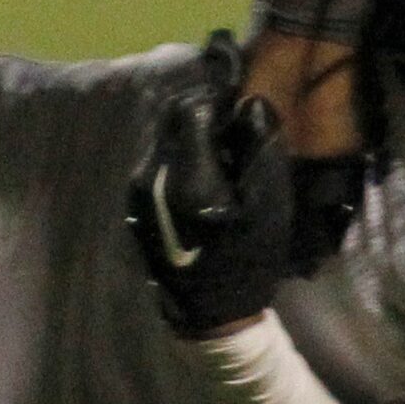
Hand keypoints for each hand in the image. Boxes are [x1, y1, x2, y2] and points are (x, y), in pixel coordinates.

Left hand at [127, 31, 294, 336]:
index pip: (192, 107)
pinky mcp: (135, 199)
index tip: (237, 88)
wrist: (212, 315)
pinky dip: (180, 148)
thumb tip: (248, 102)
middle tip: (235, 118)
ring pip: (163, 132)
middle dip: (204, 106)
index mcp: (186, 177)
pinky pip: (157, 154)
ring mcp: (137, 188)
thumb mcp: (269, 205)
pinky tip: (206, 169)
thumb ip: (260, 147)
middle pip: (172, 113)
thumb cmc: (248, 260)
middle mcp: (151, 176)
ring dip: (192, 126)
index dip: (217, 92)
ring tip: (224, 147)